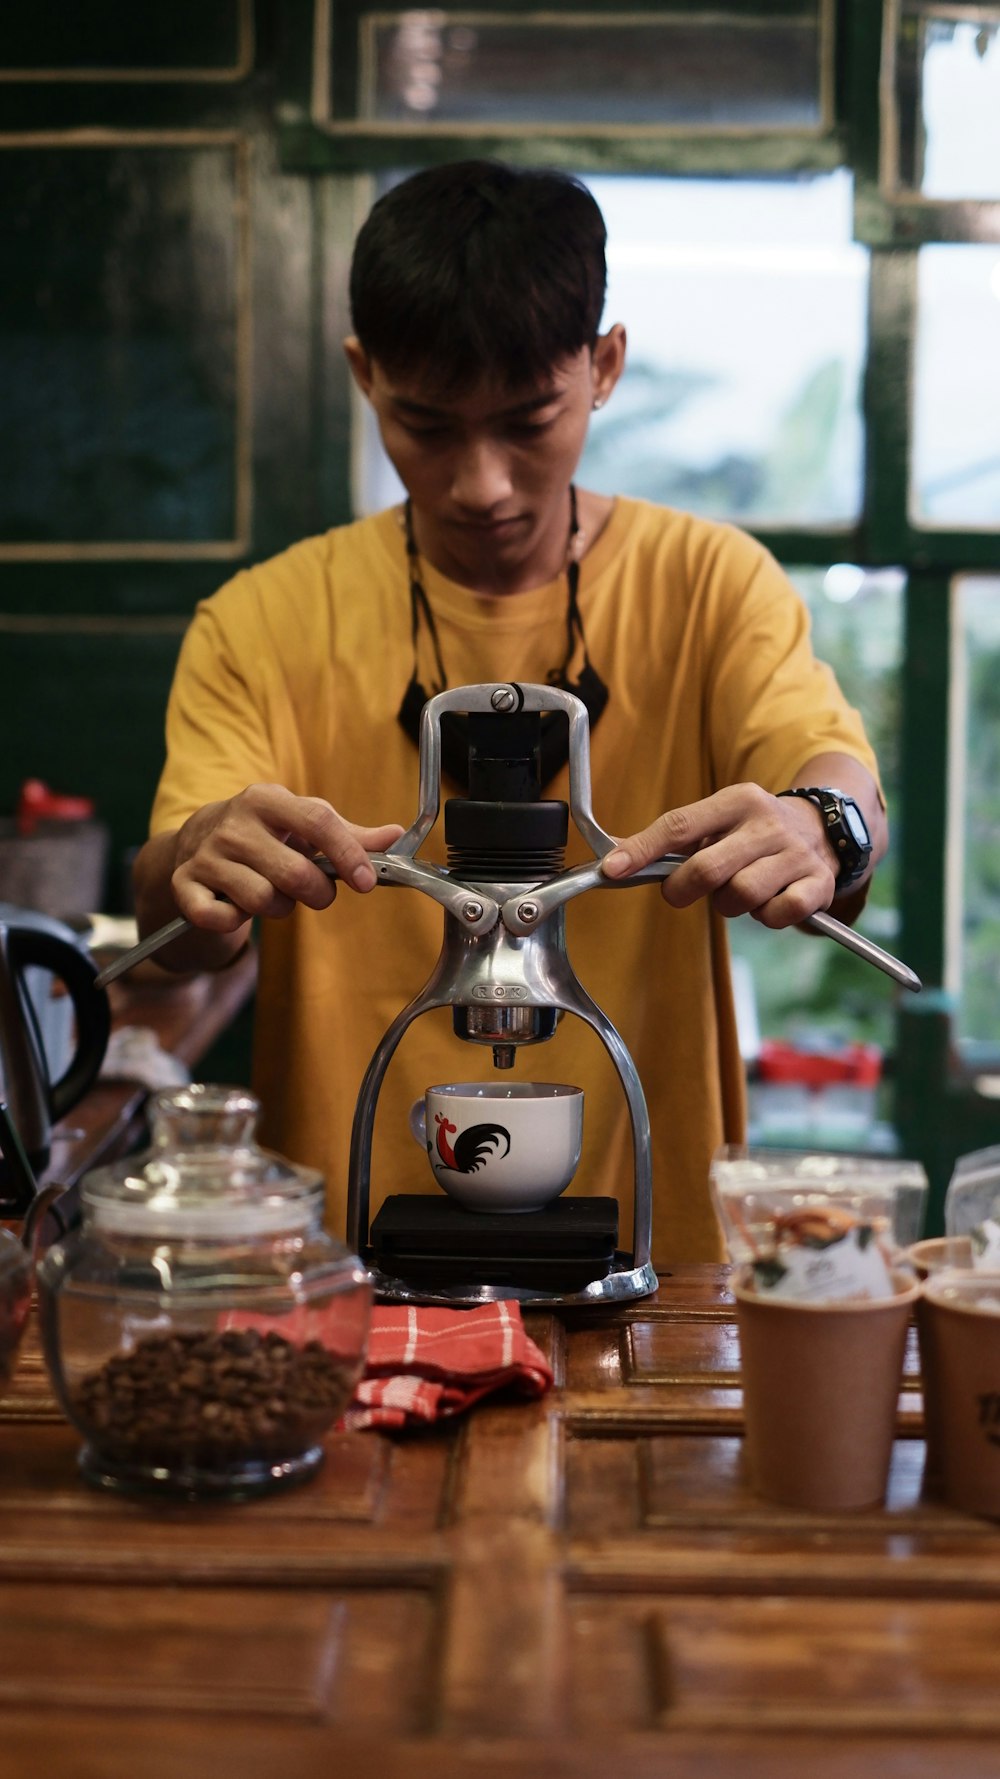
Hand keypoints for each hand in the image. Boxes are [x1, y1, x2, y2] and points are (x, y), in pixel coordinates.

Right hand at [170, 783, 404, 933]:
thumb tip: (397, 836)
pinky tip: (235, 907)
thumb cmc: (265, 833)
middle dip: (317, 894)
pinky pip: (219, 919)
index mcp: (267, 799)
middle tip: (315, 892)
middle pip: (295, 873)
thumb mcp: (303, 824)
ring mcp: (206, 854)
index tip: (365, 882)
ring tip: (273, 894)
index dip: (348, 855)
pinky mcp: (185, 885)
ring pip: (263, 901)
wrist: (196, 839)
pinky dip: (234, 922)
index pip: (318, 822)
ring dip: (279, 909)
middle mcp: (234, 823)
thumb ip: (350, 835)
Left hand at [600, 783, 838, 927]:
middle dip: (683, 889)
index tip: (612, 869)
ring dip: (729, 905)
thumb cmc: (751, 833)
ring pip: (742, 894)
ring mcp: (796, 852)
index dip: (642, 849)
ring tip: (735, 893)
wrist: (822, 829)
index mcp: (736, 800)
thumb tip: (612, 858)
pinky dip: (767, 917)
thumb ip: (668, 840)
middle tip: (680, 892)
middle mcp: (767, 822)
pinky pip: (781, 913)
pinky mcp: (818, 882)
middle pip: (707, 868)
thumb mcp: (715, 822)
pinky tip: (768, 902)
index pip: (679, 825)